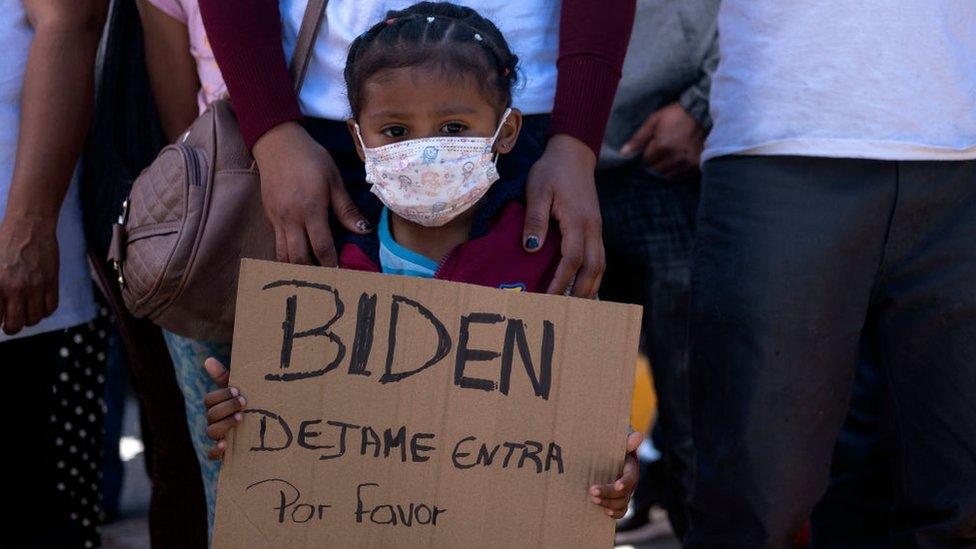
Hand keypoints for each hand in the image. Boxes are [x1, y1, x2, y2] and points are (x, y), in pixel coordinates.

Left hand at [0, 215, 58, 334]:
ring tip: (25, 309)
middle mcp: (15, 289)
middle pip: (15, 325)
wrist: (29, 226)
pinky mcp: (51, 282)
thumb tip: (0, 304)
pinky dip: (45, 310)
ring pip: (34, 319)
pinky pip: (51, 308)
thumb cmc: (4, 242)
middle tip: (10, 320)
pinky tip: (38, 301)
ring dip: (29, 317)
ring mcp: (35, 286)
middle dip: (11, 327)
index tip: (0, 318)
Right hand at [203, 357, 245, 459]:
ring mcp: (218, 436)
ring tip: (240, 419)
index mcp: (216, 405)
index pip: (209, 399)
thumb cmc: (247, 404)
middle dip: (227, 407)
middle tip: (244, 403)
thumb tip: (208, 360)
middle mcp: (213, 420)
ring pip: (211, 431)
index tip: (238, 390)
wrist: (262, 426)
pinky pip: (211, 454)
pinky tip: (224, 445)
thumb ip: (224, 376)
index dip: (222, 395)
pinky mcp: (223, 451)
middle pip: (211, 414)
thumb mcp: (238, 390)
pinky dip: (215, 451)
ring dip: (225, 425)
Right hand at [253, 121, 369, 265]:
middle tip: (325, 281)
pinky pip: (276, 243)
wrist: (277, 143)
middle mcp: (291, 218)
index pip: (322, 246)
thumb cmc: (311, 159)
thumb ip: (346, 208)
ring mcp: (277, 219)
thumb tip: (363, 230)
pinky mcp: (269, 216)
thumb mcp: (334, 180)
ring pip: (283, 254)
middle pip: (299, 257)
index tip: (340, 275)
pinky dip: (286, 255)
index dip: (331, 264)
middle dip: (312, 272)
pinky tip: (297, 259)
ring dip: (296, 268)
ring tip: (310, 276)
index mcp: (311, 209)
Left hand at [523, 134, 604, 297]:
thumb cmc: (551, 171)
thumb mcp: (538, 190)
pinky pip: (599, 257)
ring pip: (600, 265)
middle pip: (593, 269)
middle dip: (581, 293)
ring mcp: (596, 228)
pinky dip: (593, 275)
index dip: (560, 281)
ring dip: (591, 287)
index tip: (548, 298)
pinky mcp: (595, 228)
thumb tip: (531, 249)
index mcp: (577, 220)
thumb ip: (535, 219)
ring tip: (577, 307)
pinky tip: (584, 286)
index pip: (572, 260)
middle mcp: (592, 228)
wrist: (573, 153)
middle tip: (565, 312)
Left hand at [589, 430, 641, 518]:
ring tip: (592, 499)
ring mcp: (625, 493)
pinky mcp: (618, 500)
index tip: (617, 485)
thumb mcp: (618, 441)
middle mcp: (629, 482)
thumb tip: (638, 436)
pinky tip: (605, 512)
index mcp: (630, 467)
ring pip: (621, 503)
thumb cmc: (611, 446)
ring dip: (607, 503)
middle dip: (608, 493)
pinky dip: (614, 514)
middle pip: (624, 493)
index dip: (625, 483)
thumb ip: (626, 440)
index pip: (631, 477)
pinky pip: (621, 511)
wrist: (604, 454)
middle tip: (591, 491)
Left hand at [621, 102, 704, 179]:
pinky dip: (674, 171)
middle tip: (655, 155)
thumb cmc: (674, 115)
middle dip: (652, 164)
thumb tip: (623, 153)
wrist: (701, 112)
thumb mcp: (654, 121)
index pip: (645, 162)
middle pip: (655, 171)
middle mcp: (674, 158)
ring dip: (662, 169)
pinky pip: (680, 176)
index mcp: (662, 146)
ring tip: (664, 158)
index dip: (644, 157)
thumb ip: (638, 138)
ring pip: (667, 175)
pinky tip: (674, 162)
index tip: (647, 150)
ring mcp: (686, 163)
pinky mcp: (695, 165)